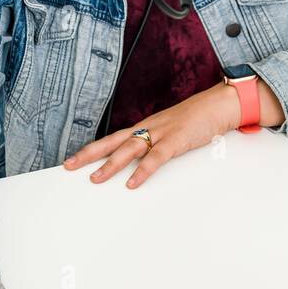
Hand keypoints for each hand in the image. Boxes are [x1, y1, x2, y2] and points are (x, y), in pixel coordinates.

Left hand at [63, 82, 243, 189]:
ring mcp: (161, 133)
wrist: (217, 105)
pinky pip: (156, 158)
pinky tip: (133, 183)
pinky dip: (143, 171)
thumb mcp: (170, 130)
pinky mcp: (176, 141)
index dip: (92, 149)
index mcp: (145, 127)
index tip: (73, 160)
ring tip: (95, 179)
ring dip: (111, 164)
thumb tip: (141, 163)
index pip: (112, 138)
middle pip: (113, 141)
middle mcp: (148, 128)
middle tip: (69, 166)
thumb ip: (156, 144)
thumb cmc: (196, 118)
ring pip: (130, 149)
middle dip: (90, 154)